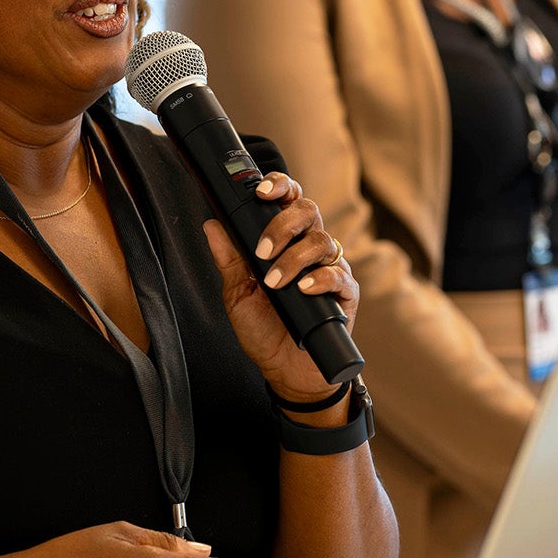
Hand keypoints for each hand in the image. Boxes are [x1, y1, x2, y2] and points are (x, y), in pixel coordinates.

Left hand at [202, 171, 358, 404]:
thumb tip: (212, 225)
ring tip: (275, 282)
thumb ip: (229, 259)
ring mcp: (330, 268)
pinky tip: (303, 289)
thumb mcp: (238, 293)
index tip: (261, 192)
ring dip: (294, 258)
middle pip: (309, 211)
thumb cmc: (264, 330)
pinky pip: (339, 274)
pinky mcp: (345, 293)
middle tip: (263, 251)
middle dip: (284, 223)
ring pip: (322, 241)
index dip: (279, 187)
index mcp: (287, 240)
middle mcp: (310, 248)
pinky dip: (320, 279)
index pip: (289, 201)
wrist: (285, 370)